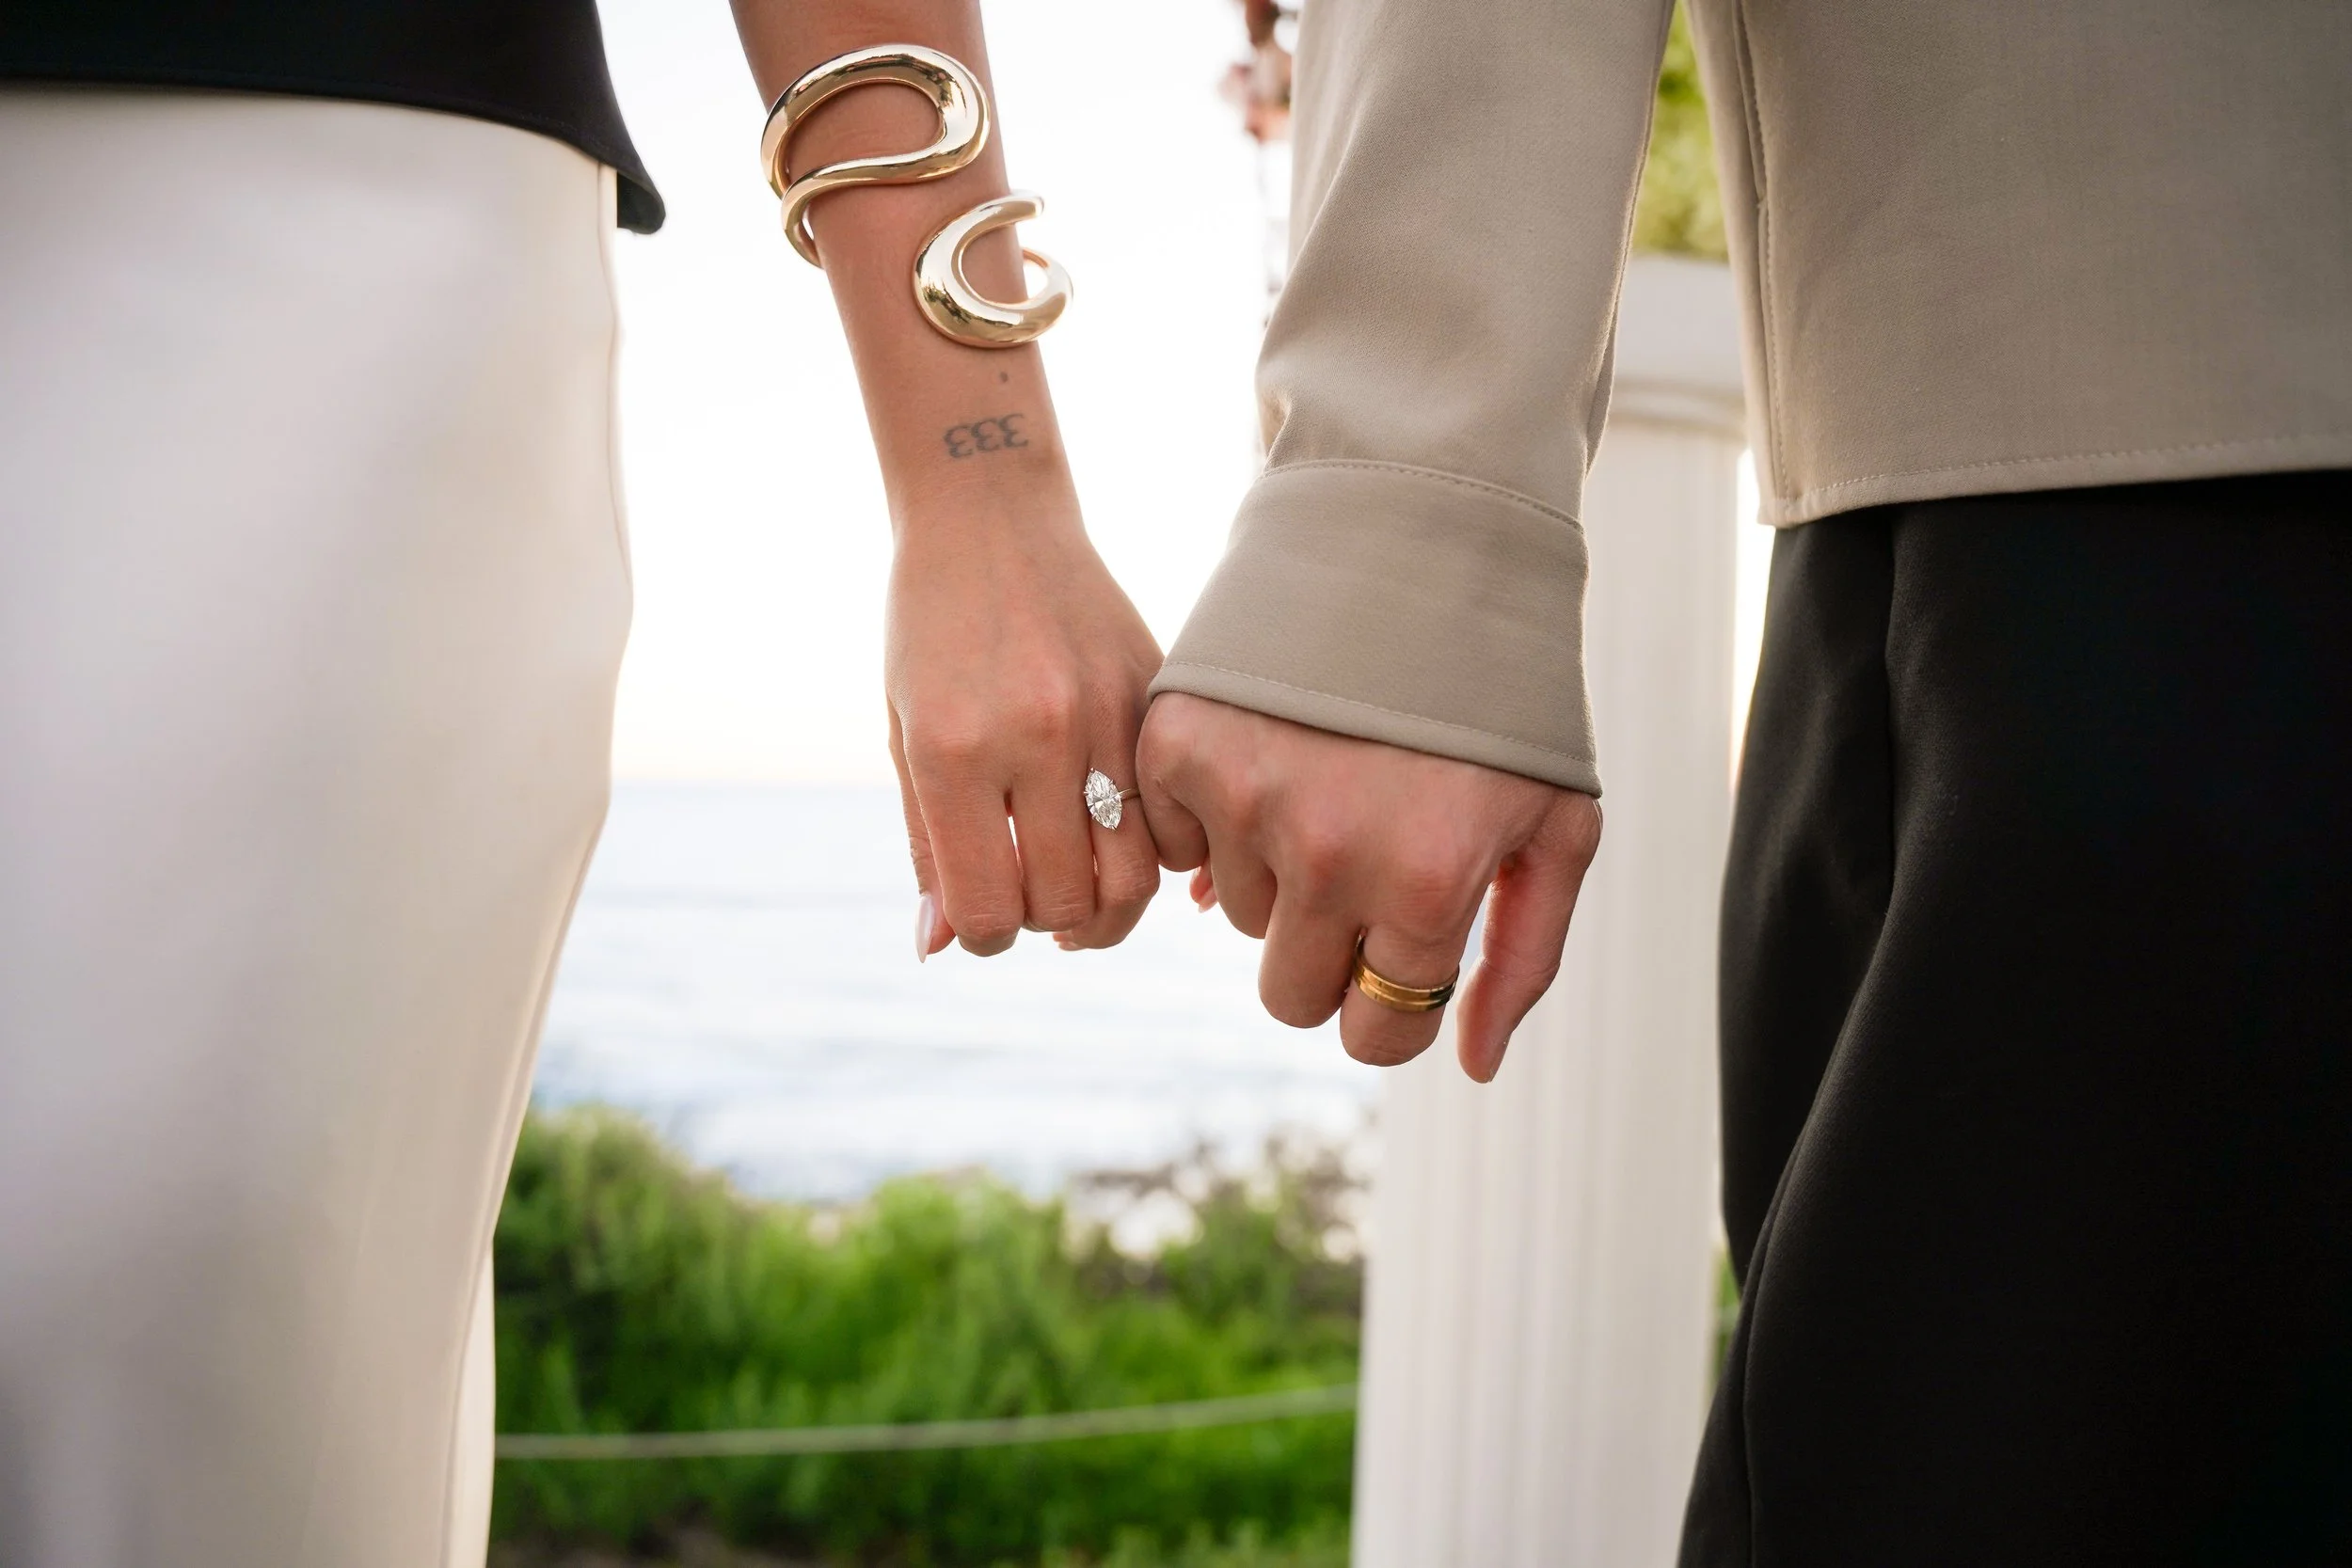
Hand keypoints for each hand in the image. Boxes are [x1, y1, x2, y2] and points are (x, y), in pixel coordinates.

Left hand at [887, 478, 1164, 958]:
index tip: (984, 917)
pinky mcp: (1153, 695)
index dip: (984, 936)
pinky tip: (1124, 834)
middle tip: (1035, 899)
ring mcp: (1105, 714)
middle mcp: (1036, 737)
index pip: (988, 911)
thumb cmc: (931, 631)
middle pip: (1070, 906)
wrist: (990, 514)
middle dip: (1047, 925)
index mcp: (954, 752)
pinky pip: (1176, 814)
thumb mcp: (905, 734)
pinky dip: (1156, 849)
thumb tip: (940, 946)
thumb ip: (928, 843)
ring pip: (1138, 875)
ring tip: (1083, 888)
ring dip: (1109, 904)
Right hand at [1139, 693, 1600, 1079]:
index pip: (1376, 1032)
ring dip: (1277, 873)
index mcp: (1427, 882)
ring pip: (1235, 915)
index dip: (1394, 1004)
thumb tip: (1470, 1064)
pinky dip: (1215, 817)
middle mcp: (1328, 852)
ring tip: (1329, 782)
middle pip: (1290, 993)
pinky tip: (1270, 754)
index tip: (1403, 956)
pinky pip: (1179, 843)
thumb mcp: (1556, 826)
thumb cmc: (1505, 697)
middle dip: (1328, 953)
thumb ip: (1522, 957)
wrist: (1425, 538)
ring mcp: (1244, 796)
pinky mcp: (1181, 744)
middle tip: (1362, 872)